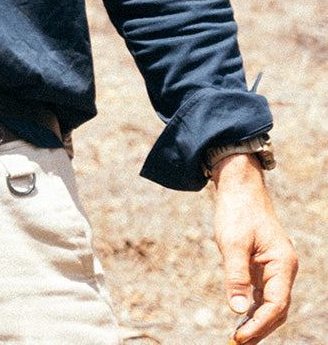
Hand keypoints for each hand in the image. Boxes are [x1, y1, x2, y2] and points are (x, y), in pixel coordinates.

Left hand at [212, 155, 296, 343]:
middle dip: (259, 329)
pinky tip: (241, 320)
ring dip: (256, 322)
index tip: (240, 337)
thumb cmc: (237, 211)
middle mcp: (284, 269)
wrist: (239, 187)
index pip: (276, 305)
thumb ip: (236, 276)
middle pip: (277, 309)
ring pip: (270, 304)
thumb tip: (238, 310)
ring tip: (238, 340)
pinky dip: (253, 309)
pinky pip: (262, 294)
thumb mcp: (232, 243)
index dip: (259, 325)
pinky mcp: (264, 266)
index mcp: (283, 264)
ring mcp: (275, 268)